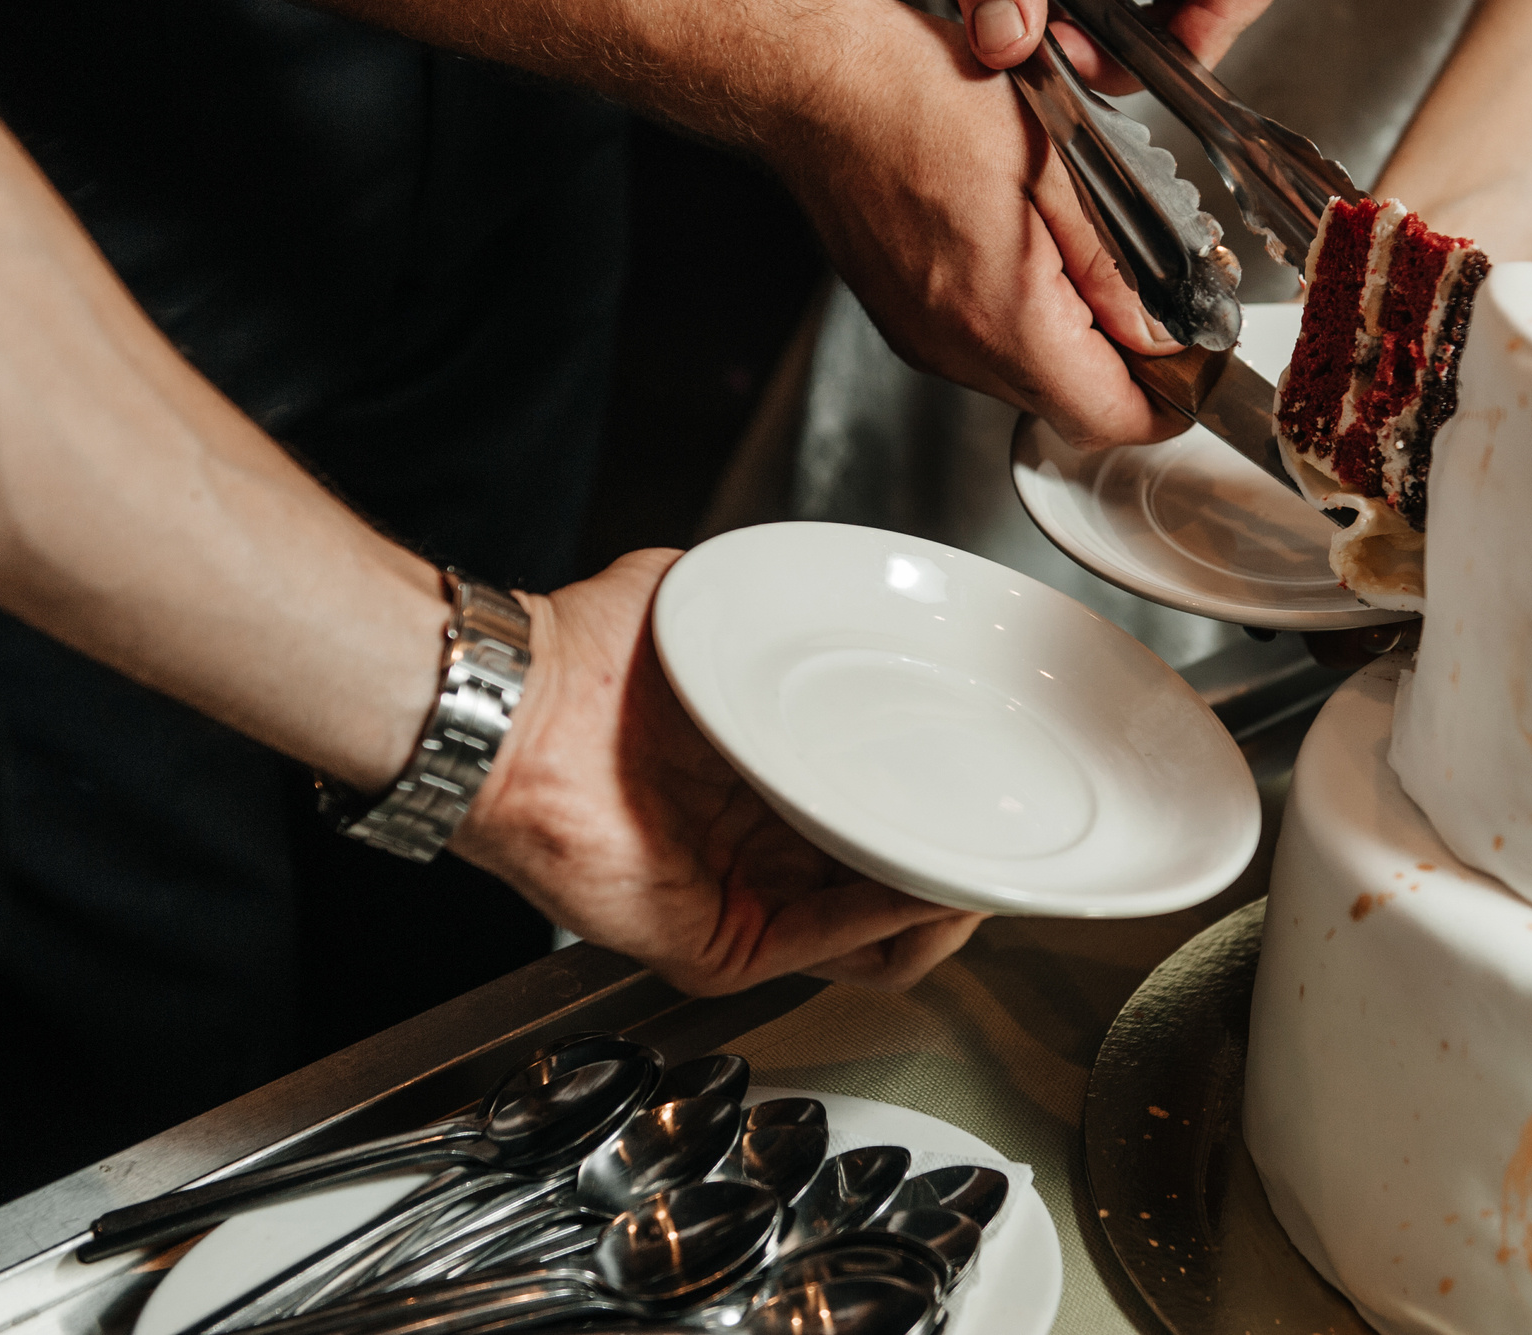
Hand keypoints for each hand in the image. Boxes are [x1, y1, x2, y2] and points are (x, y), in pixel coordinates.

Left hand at [454, 551, 986, 995]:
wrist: (519, 709)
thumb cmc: (588, 658)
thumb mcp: (708, 610)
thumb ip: (773, 608)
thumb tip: (833, 583)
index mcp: (757, 783)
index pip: (868, 816)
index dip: (934, 804)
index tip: (990, 781)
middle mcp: (753, 852)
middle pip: (887, 885)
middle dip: (958, 867)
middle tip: (1011, 838)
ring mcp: (739, 904)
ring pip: (876, 936)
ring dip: (942, 903)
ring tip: (986, 864)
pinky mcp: (719, 947)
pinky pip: (829, 947)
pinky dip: (893, 920)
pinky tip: (932, 880)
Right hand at [781, 1, 1190, 449]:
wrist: (819, 83)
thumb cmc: (922, 100)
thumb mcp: (1066, 165)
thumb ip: (1124, 267)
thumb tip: (1166, 332)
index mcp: (1006, 320)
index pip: (1111, 418)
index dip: (1170, 400)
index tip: (1194, 362)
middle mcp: (958, 348)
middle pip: (1070, 406)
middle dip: (1125, 368)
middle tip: (1156, 298)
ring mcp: (925, 339)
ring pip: (1028, 380)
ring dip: (1073, 340)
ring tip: (1088, 257)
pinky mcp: (905, 319)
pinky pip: (983, 347)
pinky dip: (1023, 320)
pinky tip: (1029, 249)